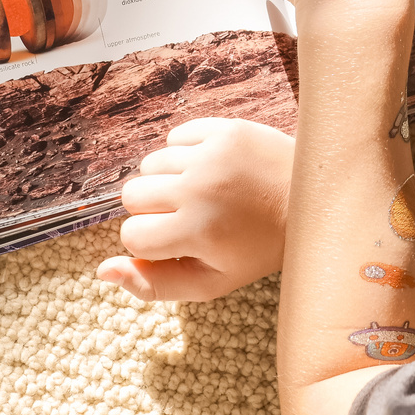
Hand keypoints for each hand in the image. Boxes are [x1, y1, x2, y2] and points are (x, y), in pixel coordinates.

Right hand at [97, 118, 293, 301]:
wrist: (312, 201)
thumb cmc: (259, 248)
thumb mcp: (212, 282)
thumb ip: (154, 285)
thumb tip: (102, 270)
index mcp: (196, 232)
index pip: (131, 236)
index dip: (151, 243)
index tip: (181, 242)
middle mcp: (199, 189)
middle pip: (131, 196)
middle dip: (152, 210)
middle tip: (189, 216)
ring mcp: (212, 154)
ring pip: (150, 164)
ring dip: (168, 180)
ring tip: (203, 192)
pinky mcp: (224, 128)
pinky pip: (176, 137)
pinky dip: (185, 153)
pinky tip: (212, 169)